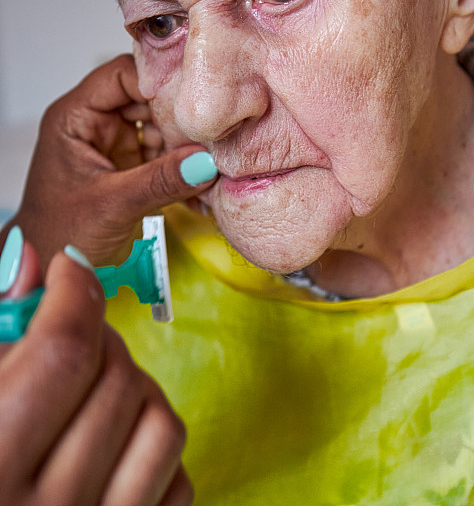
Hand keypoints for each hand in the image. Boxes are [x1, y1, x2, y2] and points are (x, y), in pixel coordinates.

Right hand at [0, 246, 192, 505]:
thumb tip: (30, 262)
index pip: (62, 354)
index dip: (74, 294)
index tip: (68, 270)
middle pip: (116, 379)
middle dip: (101, 334)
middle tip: (72, 331)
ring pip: (161, 422)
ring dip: (135, 385)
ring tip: (94, 384)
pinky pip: (178, 478)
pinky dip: (153, 443)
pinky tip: (115, 439)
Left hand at [3, 54, 216, 266]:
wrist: (49, 270)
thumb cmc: (59, 236)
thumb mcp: (111, 206)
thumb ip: (159, 182)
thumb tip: (205, 162)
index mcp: (75, 117)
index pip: (122, 75)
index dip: (158, 80)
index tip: (194, 98)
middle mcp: (96, 123)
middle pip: (147, 98)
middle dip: (180, 118)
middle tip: (212, 136)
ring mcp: (115, 143)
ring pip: (161, 126)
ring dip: (187, 146)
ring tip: (214, 163)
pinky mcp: (131, 165)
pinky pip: (164, 154)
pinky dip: (183, 168)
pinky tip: (202, 185)